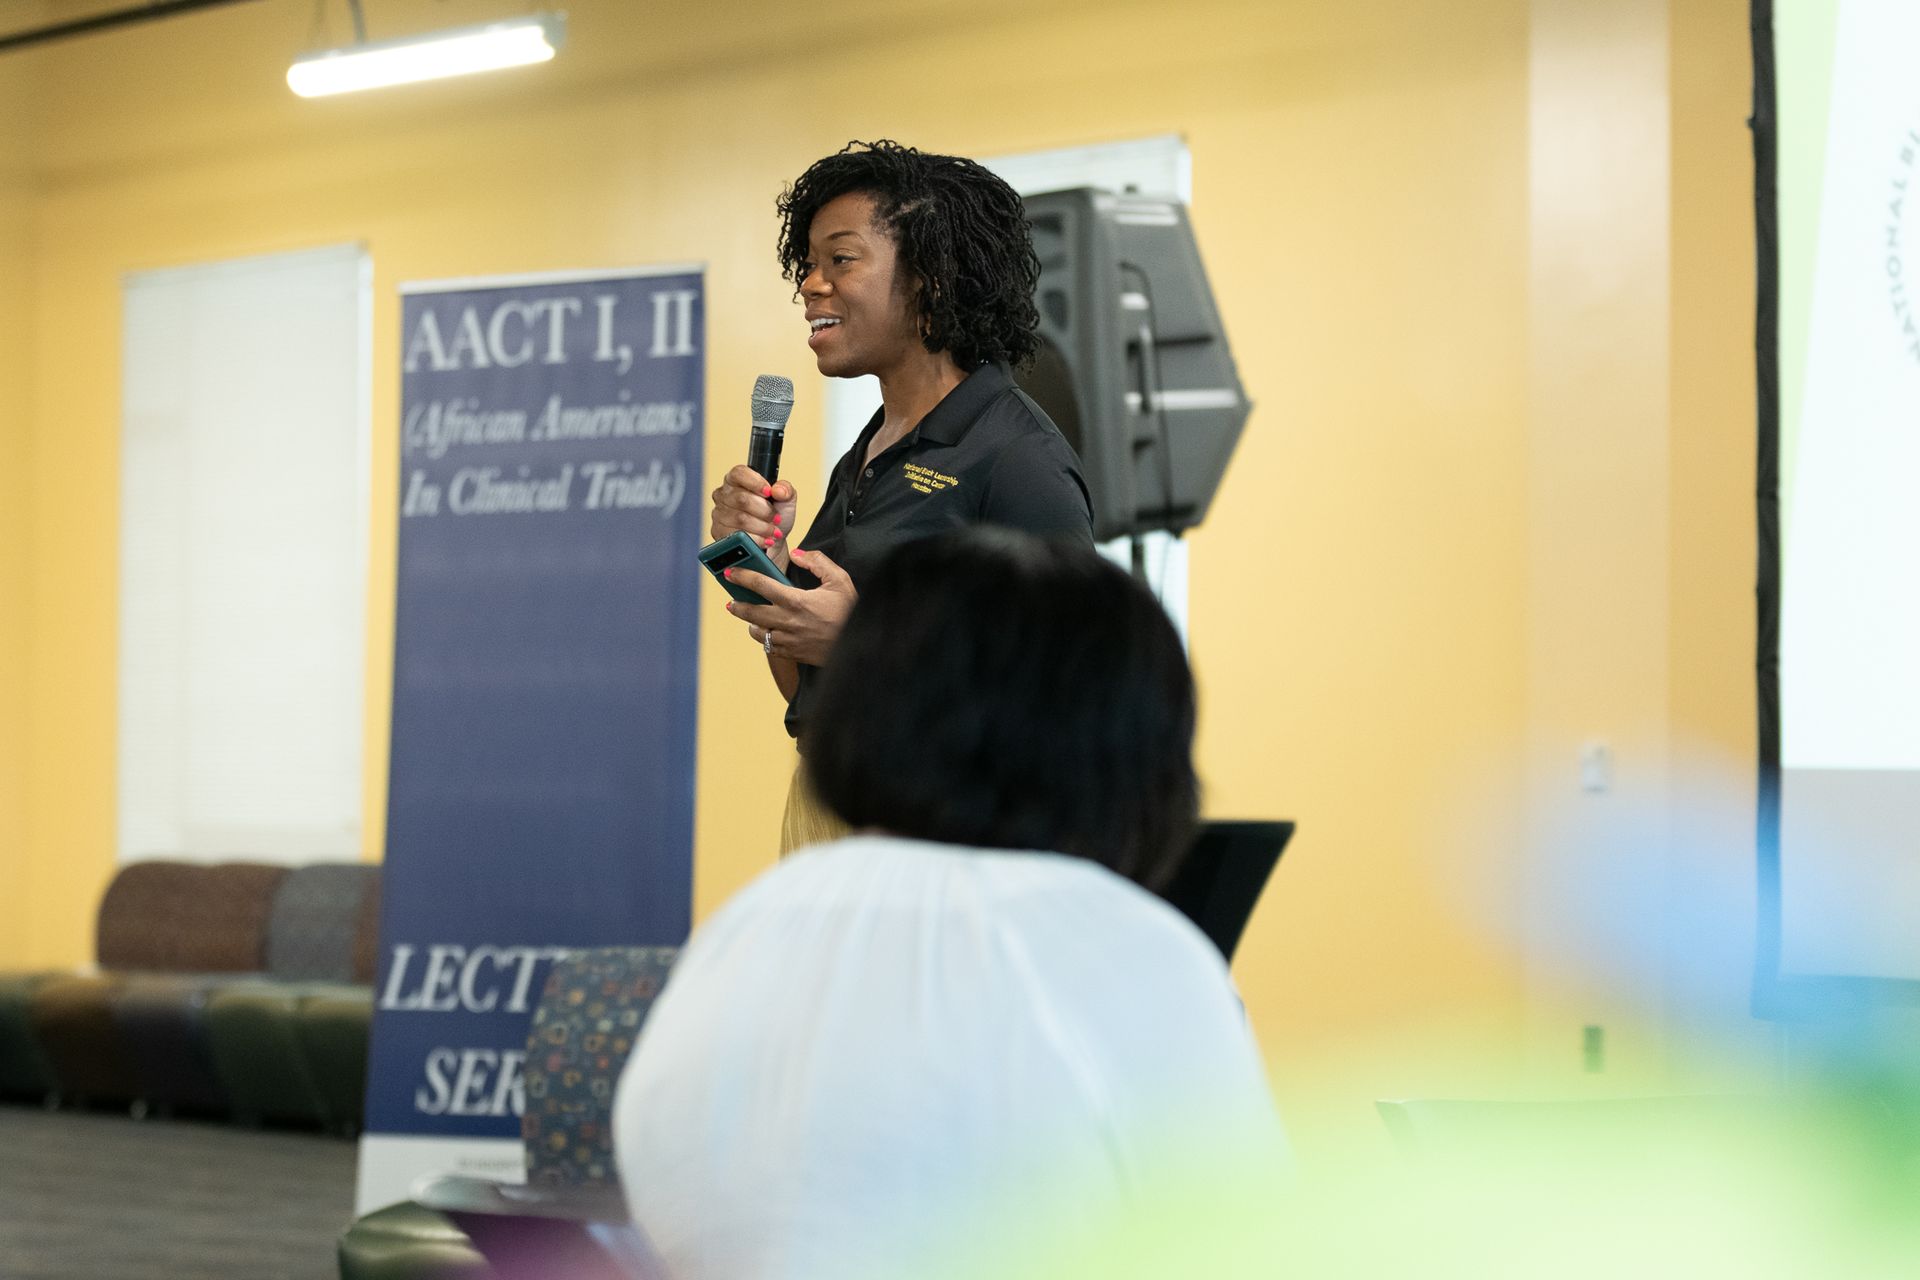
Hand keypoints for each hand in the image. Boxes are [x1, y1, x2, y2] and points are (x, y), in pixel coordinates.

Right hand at [710, 465, 797, 569]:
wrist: (773, 541)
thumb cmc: (776, 517)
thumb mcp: (786, 499)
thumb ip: (786, 489)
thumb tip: (778, 490)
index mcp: (737, 480)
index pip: (739, 473)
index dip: (755, 482)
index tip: (769, 492)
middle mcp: (724, 494)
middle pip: (742, 499)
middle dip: (765, 511)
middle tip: (777, 518)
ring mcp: (719, 513)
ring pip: (741, 519)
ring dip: (762, 527)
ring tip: (773, 531)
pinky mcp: (719, 532)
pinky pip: (737, 535)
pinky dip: (756, 539)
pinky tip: (764, 540)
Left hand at [724, 548, 856, 667]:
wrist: (861, 646)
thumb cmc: (851, 612)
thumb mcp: (840, 580)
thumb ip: (818, 562)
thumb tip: (797, 554)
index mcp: (797, 601)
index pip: (761, 585)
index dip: (743, 577)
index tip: (731, 573)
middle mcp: (788, 622)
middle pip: (751, 612)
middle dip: (737, 605)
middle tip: (732, 600)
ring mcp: (789, 641)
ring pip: (758, 633)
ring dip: (752, 624)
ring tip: (753, 618)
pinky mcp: (793, 654)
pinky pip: (770, 648)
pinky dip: (766, 640)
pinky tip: (771, 633)